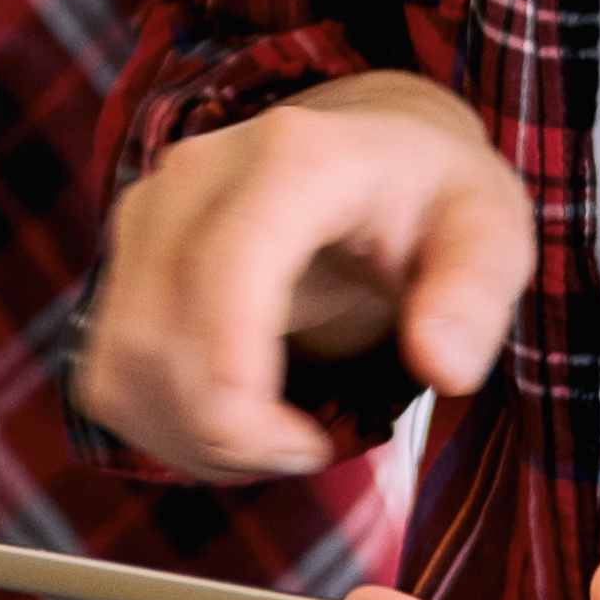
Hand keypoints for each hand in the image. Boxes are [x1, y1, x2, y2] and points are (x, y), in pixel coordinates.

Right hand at [75, 71, 533, 477]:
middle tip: (306, 450)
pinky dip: (159, 423)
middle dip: (224, 433)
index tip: (306, 446)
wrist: (374, 149)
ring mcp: (147, 211)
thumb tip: (440, 364)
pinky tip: (228, 421)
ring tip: (272, 438)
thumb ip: (474, 294)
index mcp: (294, 159)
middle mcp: (198, 172)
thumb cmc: (433, 198)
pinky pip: (108, 371)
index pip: (223, 276)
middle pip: (157, 335)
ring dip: (188, 436)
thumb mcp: (491, 231)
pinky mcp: (123, 257)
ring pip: (122, 363)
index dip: (237, 389)